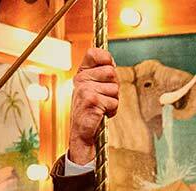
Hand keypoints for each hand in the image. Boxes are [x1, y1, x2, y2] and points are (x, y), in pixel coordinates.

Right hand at [66, 47, 119, 165]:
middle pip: (111, 71)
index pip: (94, 53)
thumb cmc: (90, 110)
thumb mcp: (93, 87)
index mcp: (81, 73)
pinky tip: (101, 113)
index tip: (108, 65)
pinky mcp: (92, 101)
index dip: (106, 58)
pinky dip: (112, 110)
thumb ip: (101, 73)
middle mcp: (81, 79)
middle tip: (103, 96)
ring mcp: (85, 90)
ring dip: (113, 100)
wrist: (82, 133)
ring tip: (101, 106)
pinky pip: (114, 102)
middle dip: (113, 86)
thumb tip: (111, 61)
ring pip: (115, 88)